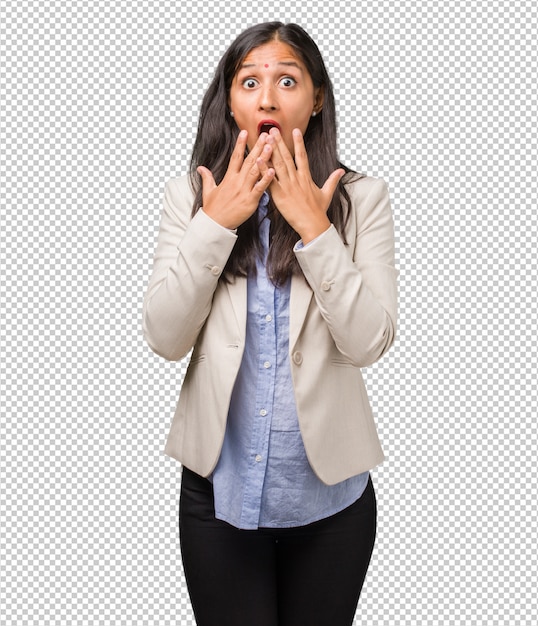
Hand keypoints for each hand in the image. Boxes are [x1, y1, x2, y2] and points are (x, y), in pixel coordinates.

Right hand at [197, 131, 274, 229]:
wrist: (215, 224)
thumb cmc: (213, 209)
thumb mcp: (208, 191)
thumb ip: (207, 177)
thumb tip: (200, 168)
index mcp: (229, 177)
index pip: (235, 157)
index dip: (240, 144)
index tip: (245, 132)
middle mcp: (237, 181)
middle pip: (248, 160)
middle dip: (257, 146)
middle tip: (266, 134)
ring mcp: (244, 191)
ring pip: (255, 171)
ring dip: (264, 158)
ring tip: (271, 146)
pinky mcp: (250, 201)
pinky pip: (259, 188)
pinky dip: (266, 180)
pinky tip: (272, 171)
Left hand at [260, 128, 343, 242]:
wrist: (313, 225)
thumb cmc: (318, 211)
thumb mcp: (327, 193)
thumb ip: (332, 180)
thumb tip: (341, 171)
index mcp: (306, 177)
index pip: (302, 156)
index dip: (299, 143)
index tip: (295, 131)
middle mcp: (297, 179)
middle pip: (287, 157)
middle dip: (280, 142)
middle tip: (273, 130)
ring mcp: (288, 186)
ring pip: (278, 165)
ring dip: (271, 151)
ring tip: (265, 139)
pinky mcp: (280, 195)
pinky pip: (270, 181)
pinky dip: (264, 170)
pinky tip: (258, 160)